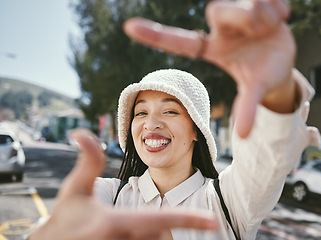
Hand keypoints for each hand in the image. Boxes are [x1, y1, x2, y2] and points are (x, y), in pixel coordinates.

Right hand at [28, 129, 217, 239]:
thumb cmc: (65, 219)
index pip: (158, 220)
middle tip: (123, 223)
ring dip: (146, 235)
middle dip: (154, 225)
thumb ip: (88, 161)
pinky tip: (122, 236)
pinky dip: (143, 239)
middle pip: (159, 233)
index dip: (188, 219)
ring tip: (120, 231)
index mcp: (113, 223)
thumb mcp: (75, 189)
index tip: (213, 221)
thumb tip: (83, 131)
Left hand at [123, 0, 296, 137]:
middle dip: (244, 19)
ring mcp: (235, 11)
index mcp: (212, 48)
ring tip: (271, 28)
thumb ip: (247, 108)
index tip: (128, 28)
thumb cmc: (263, 74)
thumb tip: (243, 136)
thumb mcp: (254, 90)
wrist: (283, 59)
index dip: (154, 35)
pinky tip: (281, 17)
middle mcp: (219, 27)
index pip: (178, 41)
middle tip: (263, 30)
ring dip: (264, 15)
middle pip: (216, 10)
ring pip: (241, 1)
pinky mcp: (252, 0)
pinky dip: (277, 6)